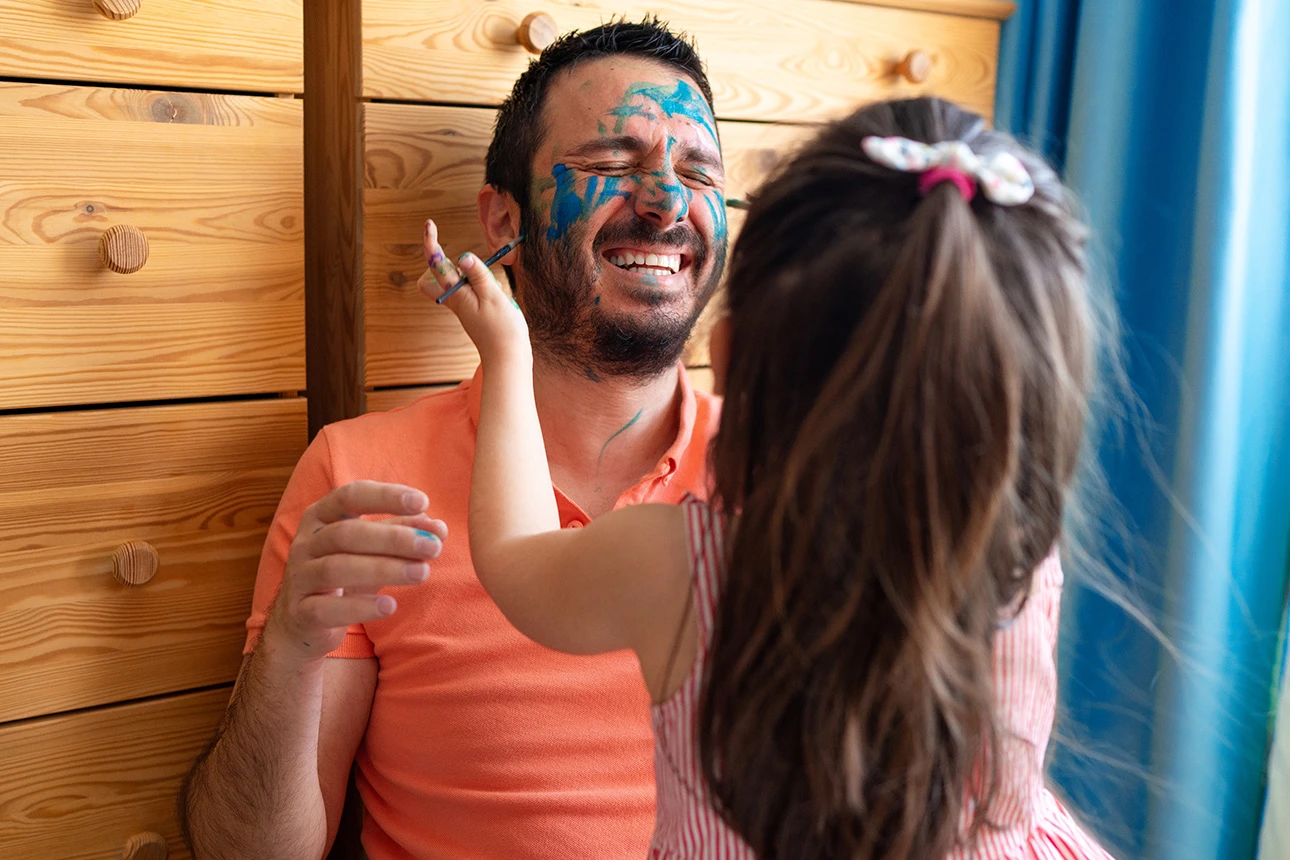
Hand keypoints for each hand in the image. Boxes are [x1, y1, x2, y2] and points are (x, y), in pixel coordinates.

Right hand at [264, 481, 448, 661]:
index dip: (386, 497)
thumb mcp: (372, 549)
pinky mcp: (301, 613)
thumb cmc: (344, 573)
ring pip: (337, 568)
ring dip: (384, 569)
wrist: (303, 621)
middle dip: (393, 538)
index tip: (423, 501)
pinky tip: (390, 605)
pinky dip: (360, 607)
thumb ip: (403, 532)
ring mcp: (300, 578)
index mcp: (321, 516)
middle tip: (433, 546)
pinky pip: (327, 609)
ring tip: (422, 573)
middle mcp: (306, 543)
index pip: (350, 496)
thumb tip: (438, 528)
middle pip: (347, 534)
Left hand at [417, 218, 529, 365]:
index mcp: (456, 294)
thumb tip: (462, 256)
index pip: (435, 264)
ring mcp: (464, 305)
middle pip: (436, 274)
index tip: (430, 225)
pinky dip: (481, 284)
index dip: (430, 243)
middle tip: (467, 262)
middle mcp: (455, 299)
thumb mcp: (494, 297)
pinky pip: (470, 289)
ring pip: (456, 280)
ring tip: (494, 288)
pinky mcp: (474, 310)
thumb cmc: (503, 330)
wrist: (508, 358)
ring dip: (471, 273)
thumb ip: (479, 275)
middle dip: (444, 261)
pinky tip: (498, 295)